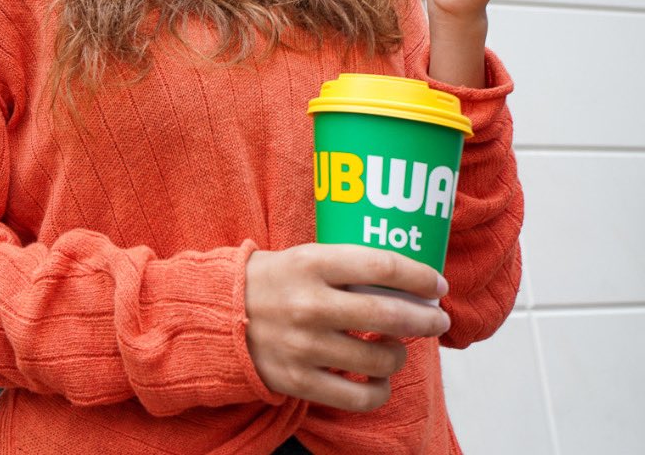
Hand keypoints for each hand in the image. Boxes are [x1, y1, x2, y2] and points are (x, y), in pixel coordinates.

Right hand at [244, 244, 449, 410]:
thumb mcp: (303, 257)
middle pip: (389, 315)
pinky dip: (380, 390)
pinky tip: (378, 378)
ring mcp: (304, 346)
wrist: (216, 314)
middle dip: (425, 320)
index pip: (381, 266)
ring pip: (380, 360)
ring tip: (394, 347)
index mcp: (310, 263)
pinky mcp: (298, 381)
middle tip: (436, 320)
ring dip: (399, 354)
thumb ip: (347, 267)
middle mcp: (309, 304)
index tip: (437, 285)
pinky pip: (360, 397)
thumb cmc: (270, 281)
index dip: (419, 277)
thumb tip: (407, 285)